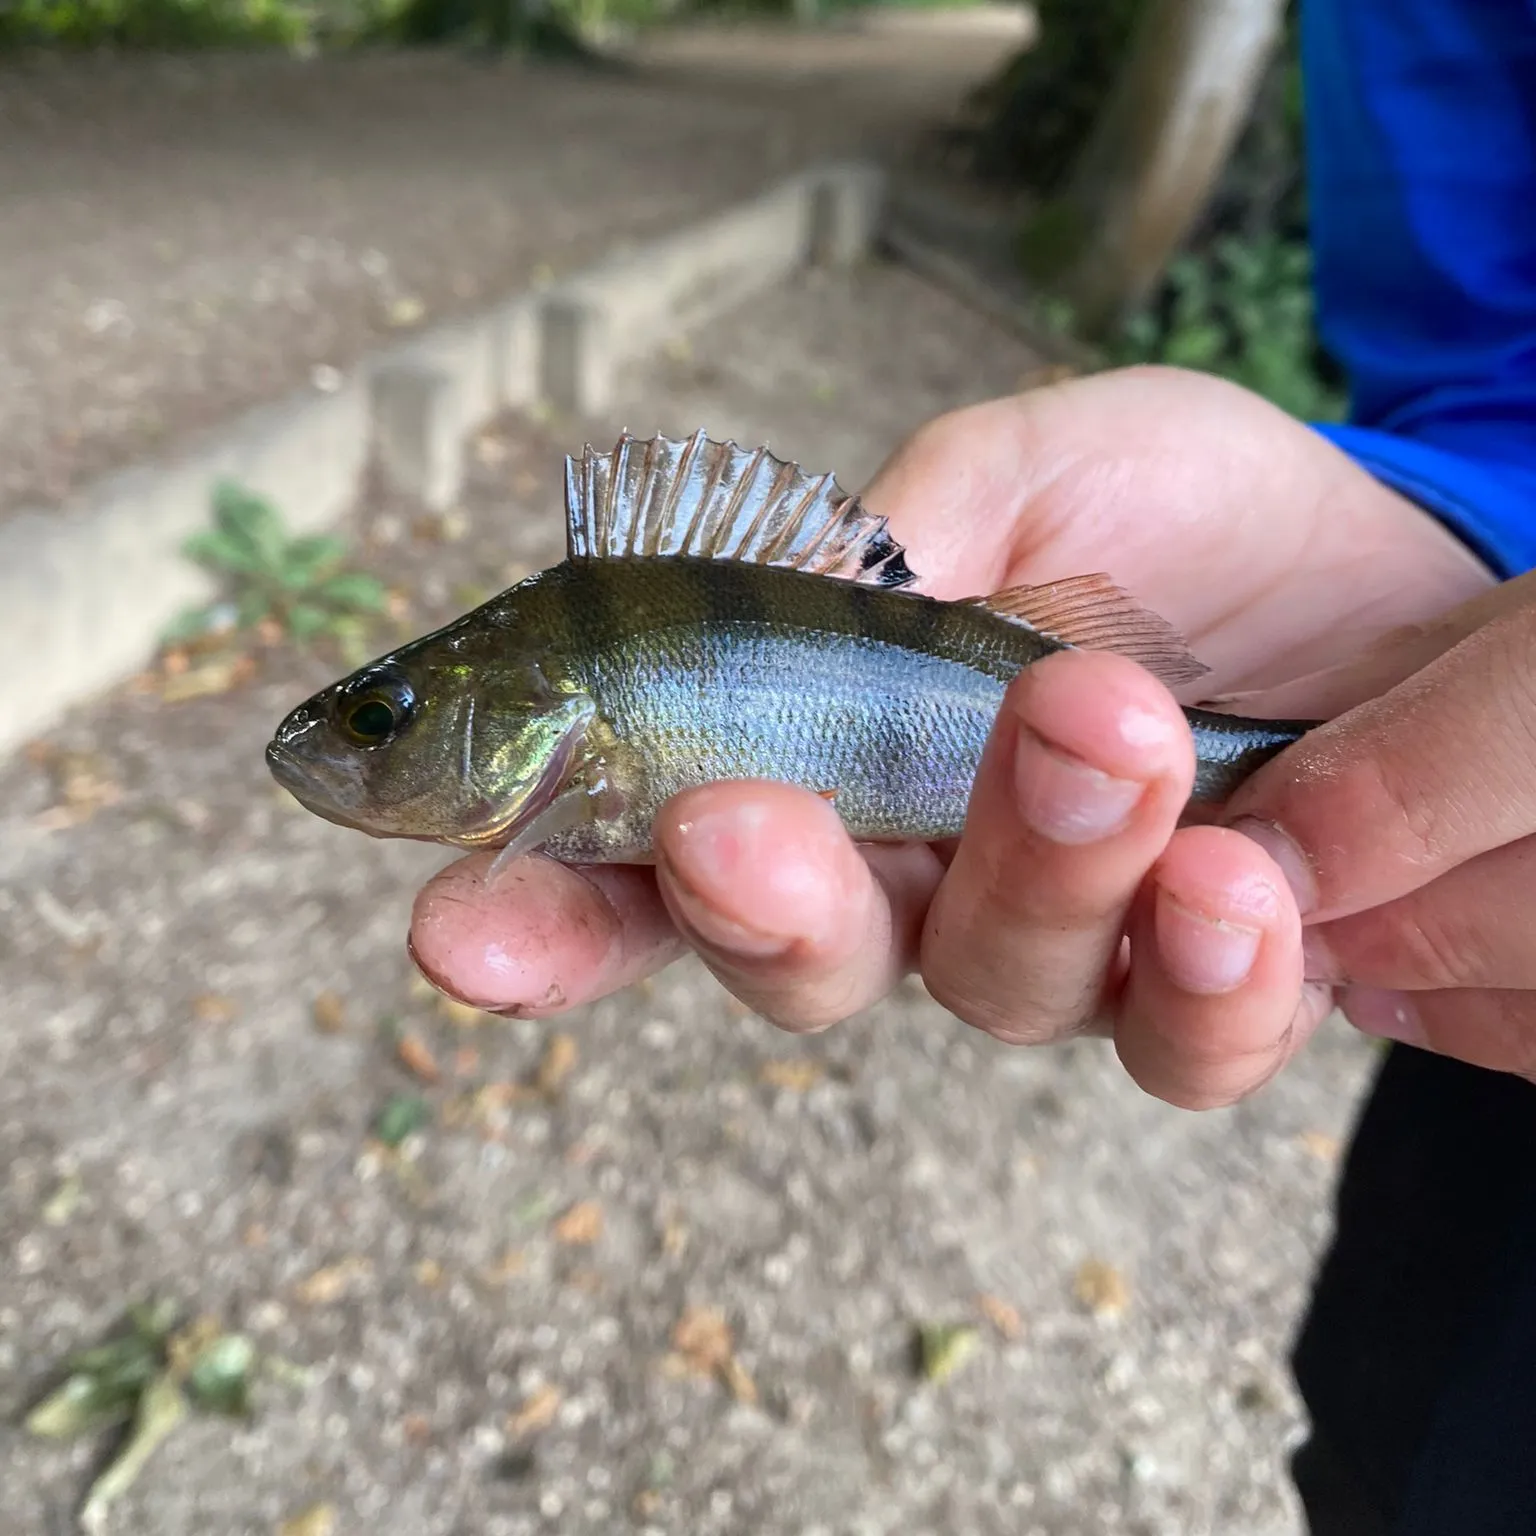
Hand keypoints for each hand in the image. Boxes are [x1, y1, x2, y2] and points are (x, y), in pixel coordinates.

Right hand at [407, 367, 1490, 1104]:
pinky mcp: (1207, 998)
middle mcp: (915, 882)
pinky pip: (1179, 1047)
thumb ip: (912, 527)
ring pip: (985, 987)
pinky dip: (1196, 971)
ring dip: (1028, 860)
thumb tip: (815, 593)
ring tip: (1099, 722)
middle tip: (733, 817)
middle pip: (790, 963)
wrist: (1389, 574)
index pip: (651, 866)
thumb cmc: (1192, 519)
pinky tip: (1232, 882)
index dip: (547, 911)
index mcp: (826, 762)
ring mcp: (1058, 952)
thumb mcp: (1043, 462)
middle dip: (755, 903)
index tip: (454, 922)